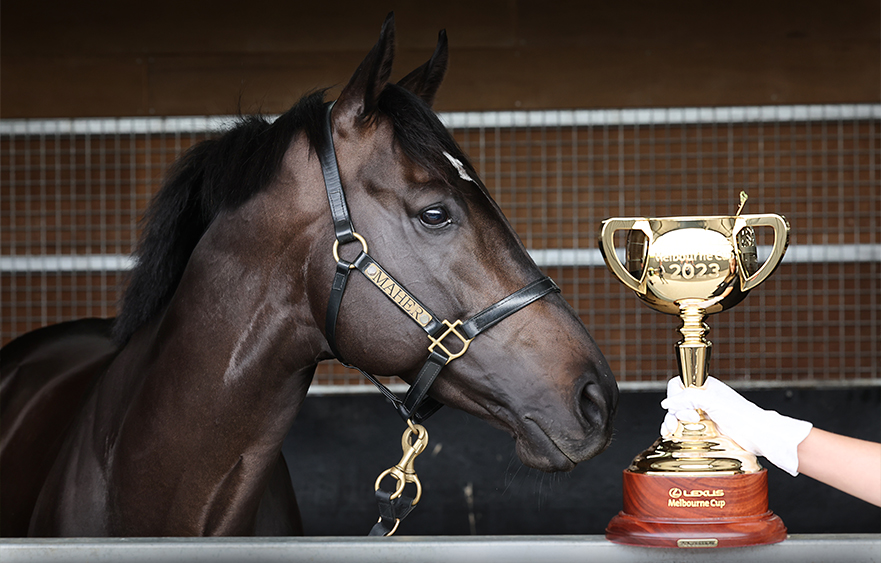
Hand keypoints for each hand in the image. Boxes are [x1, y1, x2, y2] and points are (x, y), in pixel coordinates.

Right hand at [660, 376, 812, 475]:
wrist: (757, 434)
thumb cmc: (742, 414)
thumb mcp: (712, 401)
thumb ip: (687, 398)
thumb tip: (667, 402)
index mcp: (706, 386)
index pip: (679, 384)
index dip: (675, 395)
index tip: (677, 406)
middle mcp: (703, 399)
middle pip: (677, 402)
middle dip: (673, 412)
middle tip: (676, 423)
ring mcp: (704, 415)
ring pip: (679, 416)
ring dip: (671, 422)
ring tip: (670, 430)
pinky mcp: (705, 430)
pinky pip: (685, 428)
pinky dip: (676, 431)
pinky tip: (670, 434)